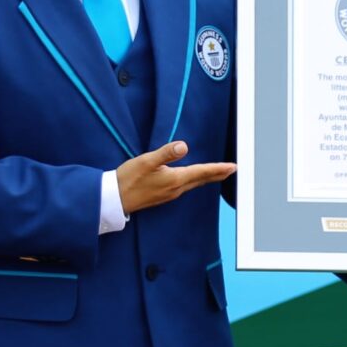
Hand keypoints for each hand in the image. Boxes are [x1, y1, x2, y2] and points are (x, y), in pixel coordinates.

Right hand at [116, 141, 235, 213]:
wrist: (114, 200)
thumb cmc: (128, 178)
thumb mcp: (146, 161)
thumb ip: (166, 153)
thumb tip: (184, 146)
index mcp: (175, 179)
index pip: (202, 172)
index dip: (218, 169)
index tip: (233, 167)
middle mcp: (176, 189)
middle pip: (201, 180)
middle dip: (217, 174)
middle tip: (232, 170)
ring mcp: (169, 194)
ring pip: (194, 184)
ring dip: (207, 178)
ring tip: (217, 173)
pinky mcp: (162, 196)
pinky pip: (185, 188)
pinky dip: (195, 182)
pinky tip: (193, 180)